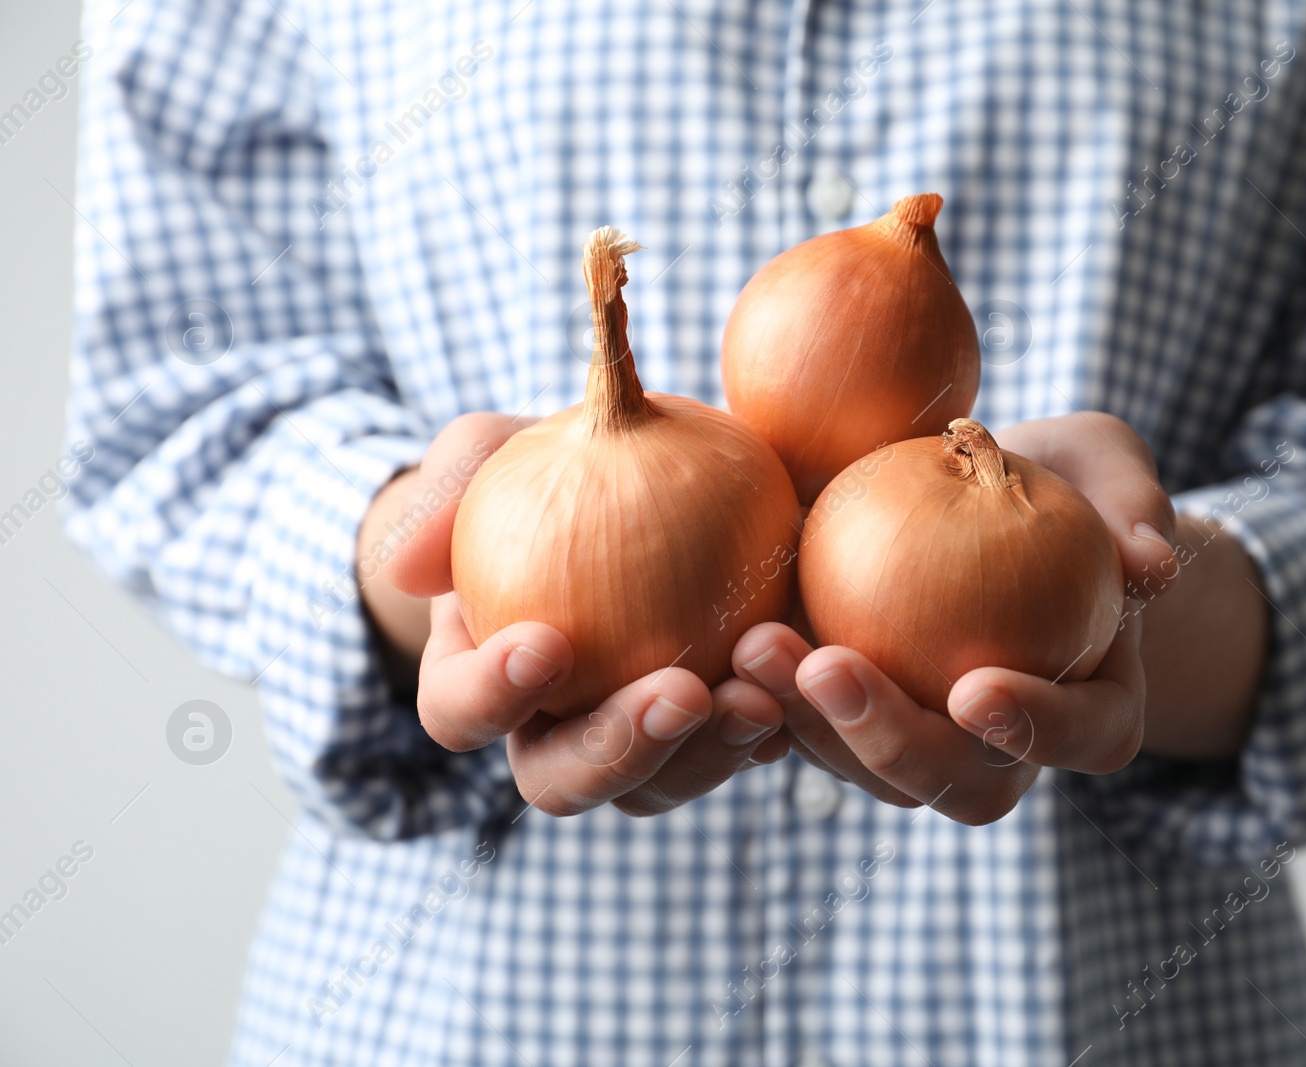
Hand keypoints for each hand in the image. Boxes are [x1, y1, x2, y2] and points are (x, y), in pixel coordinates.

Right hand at [364, 413, 790, 817]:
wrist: (634, 482)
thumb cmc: (540, 468)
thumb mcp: (490, 453)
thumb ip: (451, 488)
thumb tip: (410, 562)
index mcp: (479, 680)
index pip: (460, 712)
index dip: (492, 695)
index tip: (548, 642)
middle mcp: (552, 731)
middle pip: (564, 781)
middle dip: (620, 750)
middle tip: (681, 691)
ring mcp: (638, 741)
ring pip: (664, 784)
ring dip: (713, 749)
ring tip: (761, 692)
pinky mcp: (715, 725)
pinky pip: (743, 746)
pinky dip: (776, 722)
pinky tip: (809, 683)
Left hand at [735, 412, 1177, 824]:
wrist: (973, 490)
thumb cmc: (1060, 477)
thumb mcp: (1106, 464)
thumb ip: (1135, 506)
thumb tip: (1150, 563)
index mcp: (1093, 704)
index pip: (1086, 737)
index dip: (1038, 728)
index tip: (975, 686)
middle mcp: (1007, 747)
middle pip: (961, 783)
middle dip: (889, 740)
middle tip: (828, 666)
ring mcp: (923, 743)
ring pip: (867, 771)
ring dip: (807, 722)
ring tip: (754, 646)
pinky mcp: (848, 720)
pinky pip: (805, 731)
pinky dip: (762, 701)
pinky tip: (720, 647)